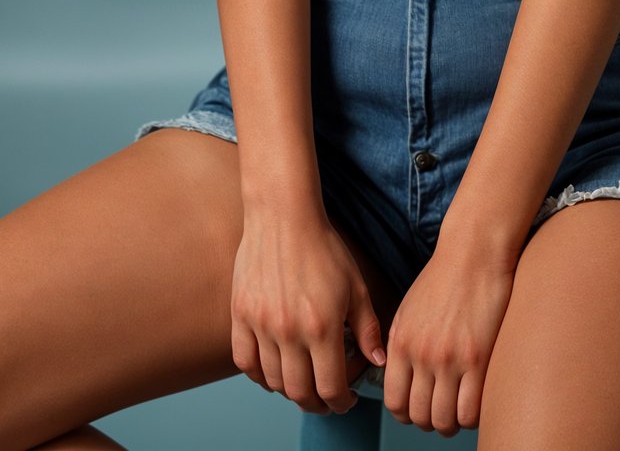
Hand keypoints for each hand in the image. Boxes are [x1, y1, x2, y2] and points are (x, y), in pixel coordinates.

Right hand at [230, 205, 386, 415]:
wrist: (284, 216)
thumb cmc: (323, 247)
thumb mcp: (356, 286)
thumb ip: (368, 327)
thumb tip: (378, 361)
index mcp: (323, 327)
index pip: (331, 388)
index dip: (341, 402)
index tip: (346, 400)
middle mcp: (289, 332)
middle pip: (300, 393)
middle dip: (317, 403)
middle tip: (325, 397)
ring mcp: (261, 324)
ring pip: (273, 381)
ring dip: (290, 389)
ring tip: (302, 380)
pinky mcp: (240, 315)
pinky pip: (244, 362)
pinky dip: (258, 374)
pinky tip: (273, 368)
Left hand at [382, 245, 515, 433]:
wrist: (474, 252)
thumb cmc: (444, 277)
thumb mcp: (408, 309)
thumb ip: (399, 345)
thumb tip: (398, 378)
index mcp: (401, 342)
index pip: (394, 401)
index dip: (406, 413)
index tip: (419, 408)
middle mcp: (421, 354)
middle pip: (419, 416)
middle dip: (430, 421)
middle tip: (443, 410)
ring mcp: (450, 358)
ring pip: (444, 421)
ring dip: (452, 422)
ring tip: (460, 407)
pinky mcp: (479, 359)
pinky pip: (470, 412)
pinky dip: (472, 416)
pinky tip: (476, 400)